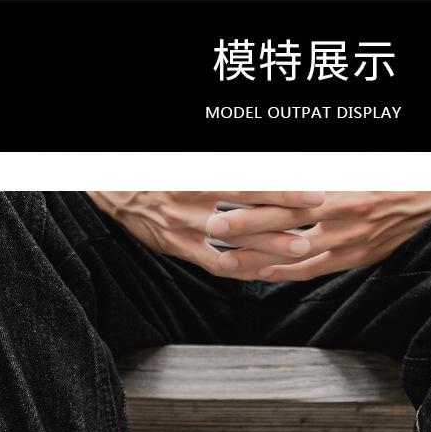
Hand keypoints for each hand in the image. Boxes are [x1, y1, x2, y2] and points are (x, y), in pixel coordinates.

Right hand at [87, 190, 325, 276]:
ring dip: (269, 247)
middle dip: (284, 220)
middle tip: (315, 223)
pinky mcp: (177, 247)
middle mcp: (191, 201)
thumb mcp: (189, 162)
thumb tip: (261, 171)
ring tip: (300, 248)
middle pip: (246, 214)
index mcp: (197, 174)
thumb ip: (223, 168)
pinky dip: (241, 268)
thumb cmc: (157, 170)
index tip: (313, 192)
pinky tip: (265, 269)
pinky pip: (214, 262)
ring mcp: (184, 227)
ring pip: (234, 241)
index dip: (282, 190)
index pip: (248, 184)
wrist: (114, 186)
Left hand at [204, 191, 430, 281]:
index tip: (226, 197)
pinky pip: (314, 269)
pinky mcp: (355, 258)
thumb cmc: (393, 177)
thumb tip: (284, 175)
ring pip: (294, 252)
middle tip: (214, 228)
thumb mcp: (355, 167)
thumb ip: (320, 174)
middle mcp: (340, 215)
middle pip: (284, 222)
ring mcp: (348, 241)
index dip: (256, 198)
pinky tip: (263, 275)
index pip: (288, 194)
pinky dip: (287, 273)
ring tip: (228, 260)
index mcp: (338, 187)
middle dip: (246, 226)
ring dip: (259, 257)